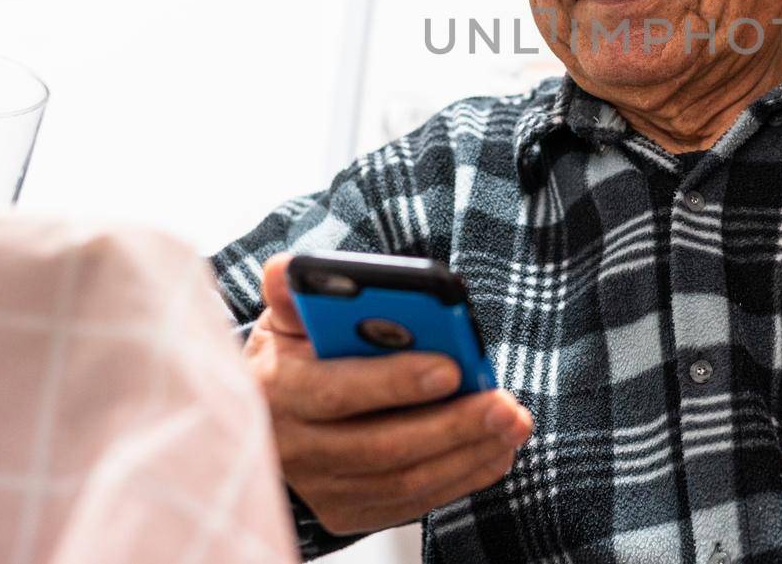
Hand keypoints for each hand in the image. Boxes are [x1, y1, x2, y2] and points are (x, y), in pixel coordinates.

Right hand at [244, 253, 532, 534]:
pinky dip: (462, 477)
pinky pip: (413, 502)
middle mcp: (296, 449)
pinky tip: (497, 450)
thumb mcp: (284, 319)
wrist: (268, 421)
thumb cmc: (292, 355)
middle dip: (452, 425)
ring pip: (404, 481)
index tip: (451, 367)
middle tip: (506, 405)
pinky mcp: (347, 512)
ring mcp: (322, 488)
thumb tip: (291, 269)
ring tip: (513, 423)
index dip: (394, 382)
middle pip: (381, 447)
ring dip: (467, 453)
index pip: (336, 392)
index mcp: (278, 390)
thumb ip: (294, 292)